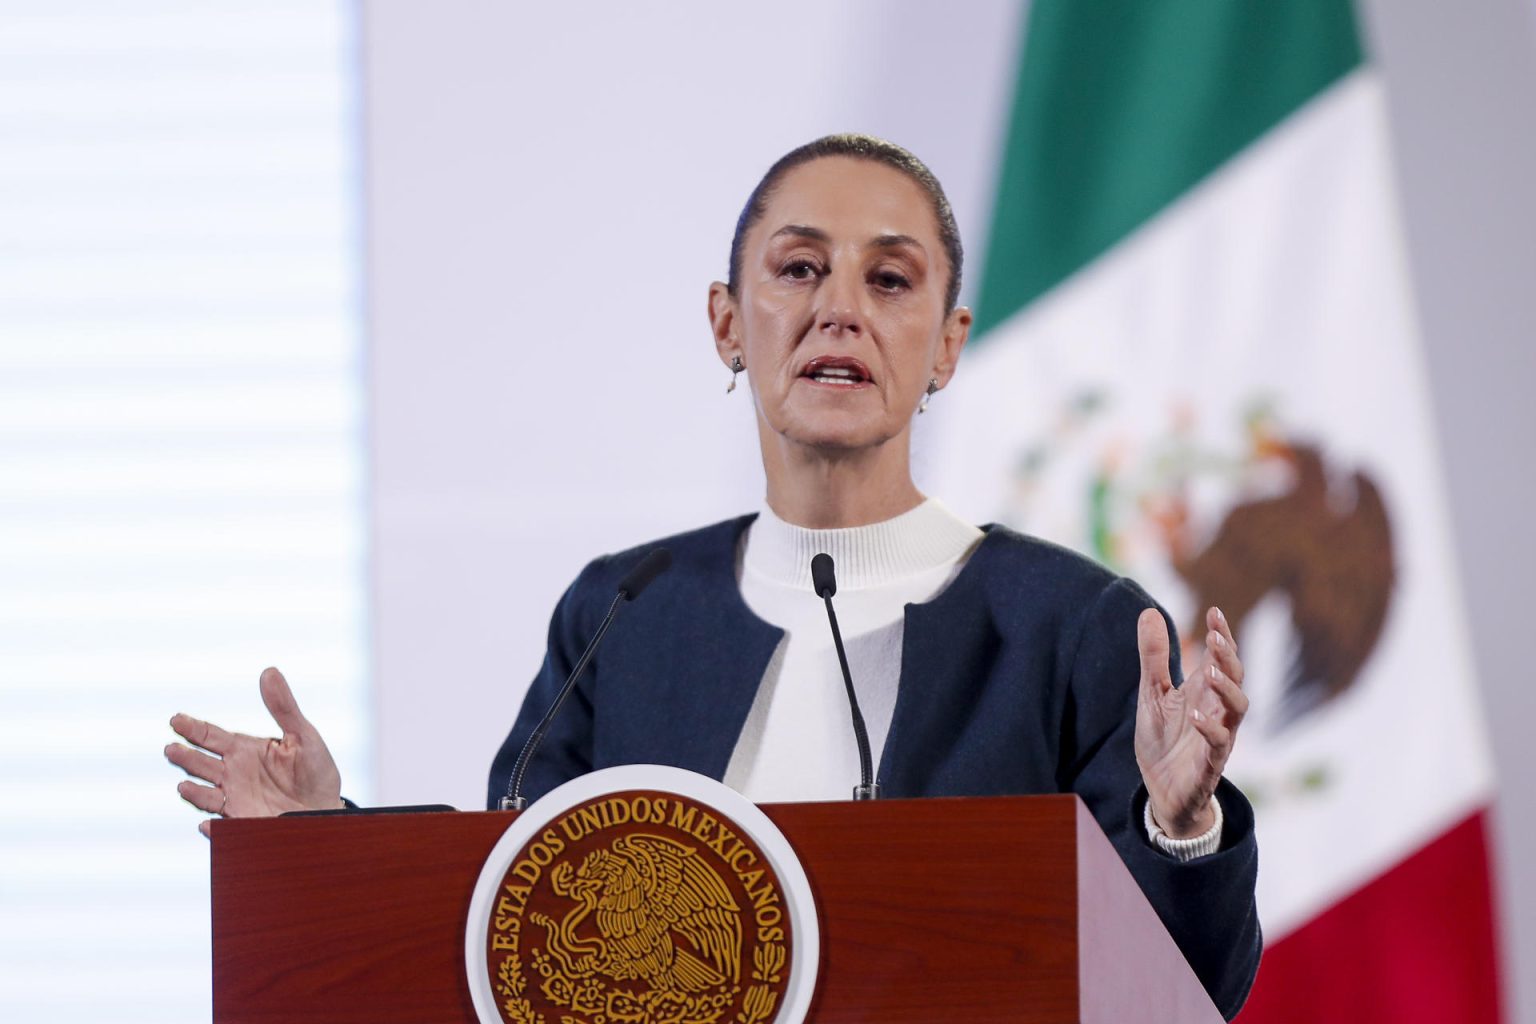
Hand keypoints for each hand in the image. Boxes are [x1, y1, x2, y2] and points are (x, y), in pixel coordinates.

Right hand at [165, 667, 342, 836]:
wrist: (325, 808)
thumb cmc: (314, 771)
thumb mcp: (303, 735)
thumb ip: (283, 706)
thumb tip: (270, 672)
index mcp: (245, 750)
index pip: (212, 736)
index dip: (193, 728)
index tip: (176, 720)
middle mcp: (234, 774)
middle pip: (202, 764)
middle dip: (186, 758)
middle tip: (171, 749)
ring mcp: (236, 799)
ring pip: (206, 795)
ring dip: (194, 792)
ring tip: (184, 787)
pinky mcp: (244, 823)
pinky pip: (225, 828)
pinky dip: (214, 829)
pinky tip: (208, 825)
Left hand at [1134, 607, 1247, 838]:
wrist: (1162, 790)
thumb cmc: (1163, 740)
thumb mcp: (1152, 693)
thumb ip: (1153, 657)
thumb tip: (1149, 611)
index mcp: (1204, 691)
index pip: (1220, 658)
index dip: (1221, 636)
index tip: (1214, 612)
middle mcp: (1217, 710)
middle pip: (1235, 678)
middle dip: (1229, 657)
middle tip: (1215, 638)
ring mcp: (1217, 736)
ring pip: (1237, 709)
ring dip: (1227, 689)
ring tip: (1213, 671)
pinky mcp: (1209, 764)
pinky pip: (1218, 745)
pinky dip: (1210, 728)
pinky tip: (1196, 714)